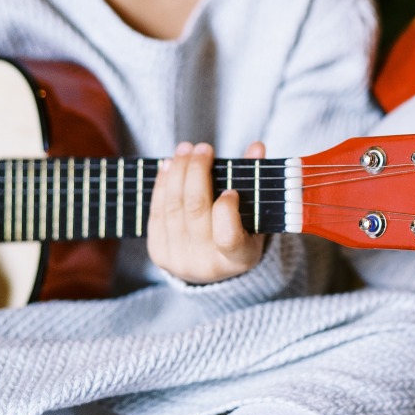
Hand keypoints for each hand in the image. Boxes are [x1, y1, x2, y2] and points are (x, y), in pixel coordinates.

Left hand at [147, 141, 266, 283]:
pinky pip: (157, 212)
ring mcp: (179, 260)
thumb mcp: (254, 215)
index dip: (226, 211)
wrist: (211, 267)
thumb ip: (256, 181)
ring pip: (173, 207)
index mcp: (238, 258)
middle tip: (203, 148)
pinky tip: (169, 166)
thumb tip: (257, 146)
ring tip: (186, 150)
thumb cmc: (240, 234)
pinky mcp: (158, 252)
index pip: (228, 237)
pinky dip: (162, 185)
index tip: (231, 189)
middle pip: (196, 210)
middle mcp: (206, 265)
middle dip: (196, 172)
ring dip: (178, 172)